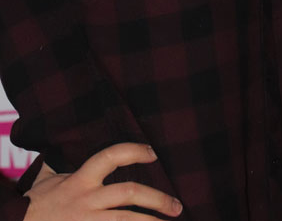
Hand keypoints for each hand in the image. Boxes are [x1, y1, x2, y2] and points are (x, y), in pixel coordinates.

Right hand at [23, 142, 182, 219]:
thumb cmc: (35, 205)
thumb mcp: (47, 180)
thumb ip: (61, 163)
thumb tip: (63, 145)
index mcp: (80, 180)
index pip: (110, 156)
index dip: (134, 151)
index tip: (153, 153)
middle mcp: (86, 200)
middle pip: (129, 193)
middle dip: (157, 199)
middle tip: (177, 205)